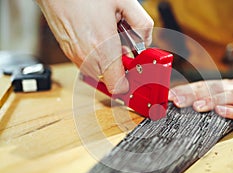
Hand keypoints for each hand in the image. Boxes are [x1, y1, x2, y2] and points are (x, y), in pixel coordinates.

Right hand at [36, 0, 152, 93]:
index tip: (135, 70)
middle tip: (123, 43)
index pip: (118, 86)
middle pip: (110, 79)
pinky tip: (98, 34)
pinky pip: (88, 62)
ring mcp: (75, 55)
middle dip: (120, 65)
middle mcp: (87, 57)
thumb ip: (142, 25)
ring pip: (99, 72)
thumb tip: (146, 40)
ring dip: (108, 60)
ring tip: (109, 35)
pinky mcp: (68, 51)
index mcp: (103, 48)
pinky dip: (96, 54)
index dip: (129, 82)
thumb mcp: (125, 2)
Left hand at [169, 79, 232, 136]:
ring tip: (197, 106)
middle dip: (193, 93)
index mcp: (224, 87)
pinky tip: (221, 112)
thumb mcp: (220, 106)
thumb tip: (175, 105)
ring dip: (213, 99)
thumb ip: (202, 105)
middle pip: (213, 88)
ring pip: (231, 96)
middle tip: (176, 100)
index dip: (184, 90)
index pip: (201, 86)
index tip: (168, 96)